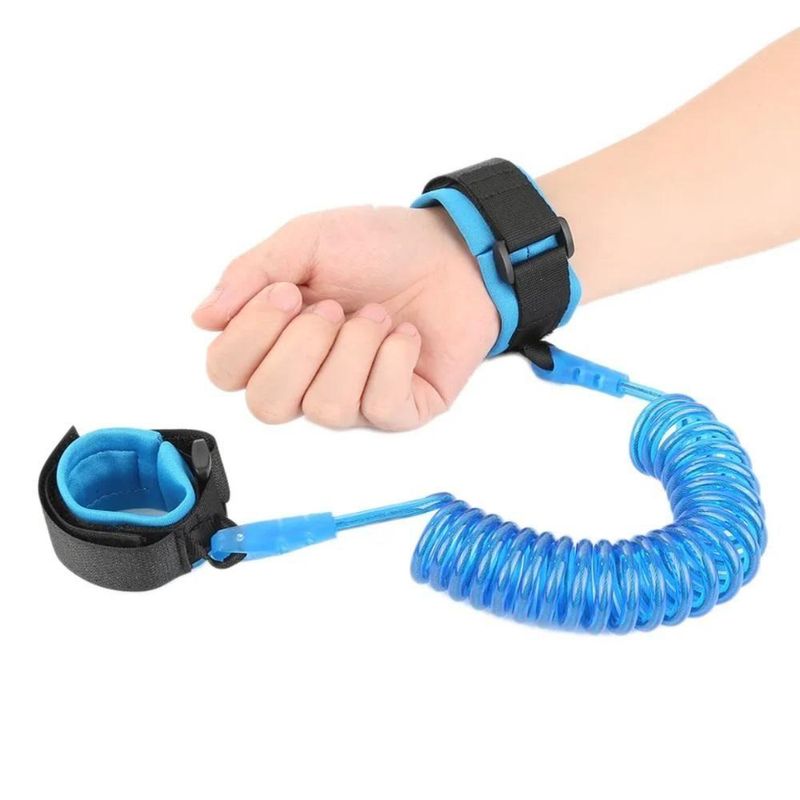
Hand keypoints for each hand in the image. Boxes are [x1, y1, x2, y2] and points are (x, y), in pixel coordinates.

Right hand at [192, 205, 498, 429]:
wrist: (452, 252)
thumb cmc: (379, 246)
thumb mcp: (308, 241)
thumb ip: (252, 273)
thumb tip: (203, 317)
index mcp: (273, 338)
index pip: (225, 371)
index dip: (251, 336)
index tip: (287, 291)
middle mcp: (306, 377)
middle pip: (267, 406)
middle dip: (301, 348)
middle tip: (332, 307)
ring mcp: (353, 398)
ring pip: (326, 409)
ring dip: (355, 349)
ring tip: (377, 315)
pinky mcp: (398, 410)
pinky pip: (380, 407)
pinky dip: (393, 361)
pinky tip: (404, 334)